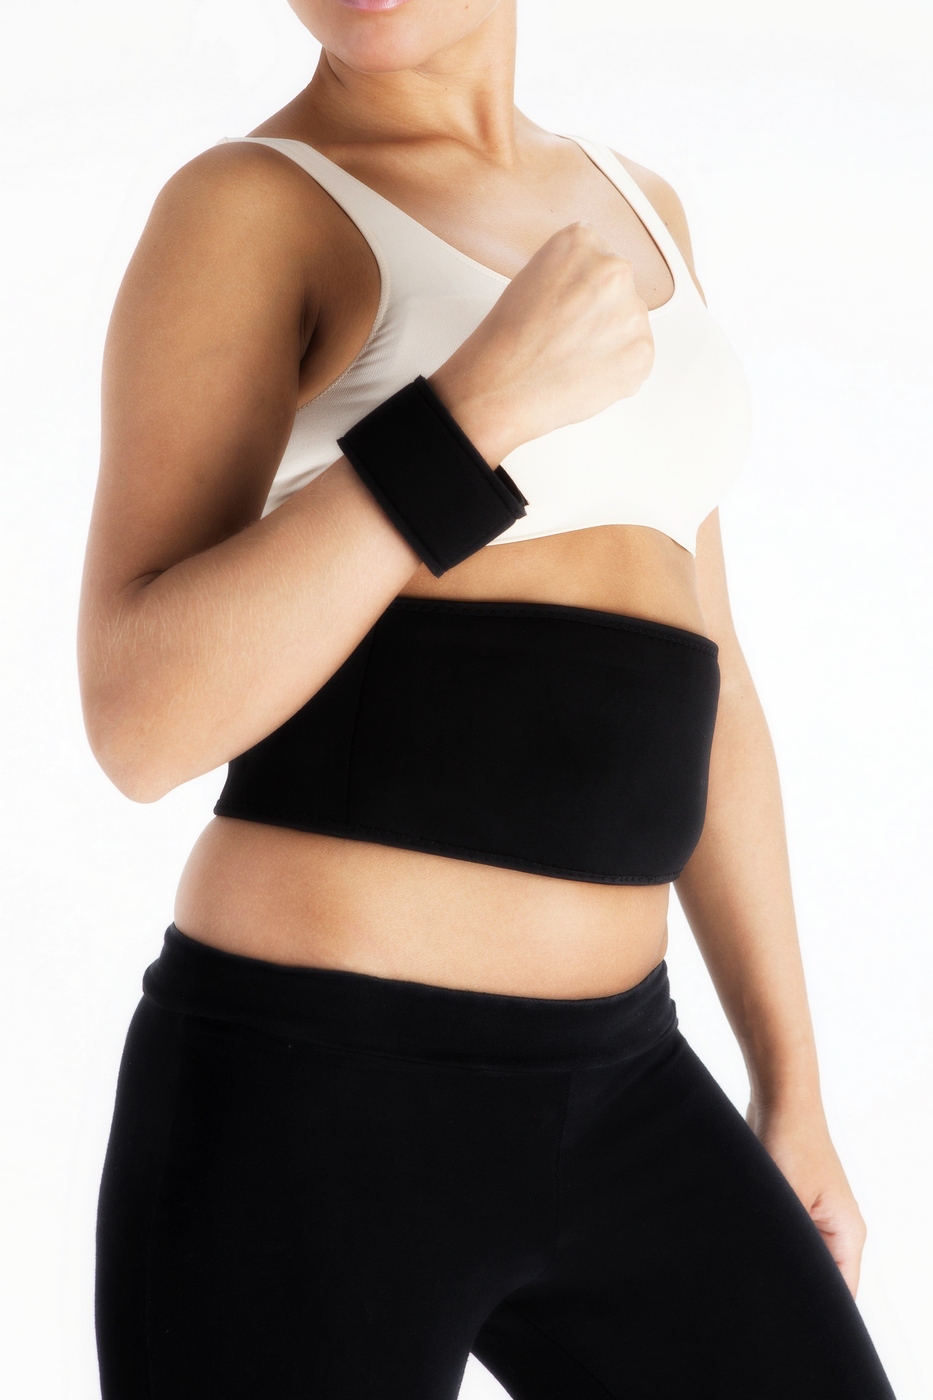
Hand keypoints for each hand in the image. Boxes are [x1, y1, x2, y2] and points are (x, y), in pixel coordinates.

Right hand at [429, 221, 653, 462]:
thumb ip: (571, 270)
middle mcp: (614, 270)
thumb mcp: (532, 276)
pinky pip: (637, 358)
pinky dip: (617, 368)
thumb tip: (591, 283)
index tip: (571, 305)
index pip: (599, 258)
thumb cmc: (507, 340)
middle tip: (568, 336)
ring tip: (572, 357)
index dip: (583, 288)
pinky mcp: (642, 353)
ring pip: (630, 324)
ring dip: (610, 340)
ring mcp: (632, 312)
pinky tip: (585, 372)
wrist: (503, 387)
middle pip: (619, 290)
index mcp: (582, 242)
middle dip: (600, 313)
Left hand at [748, 1100, 866, 1296]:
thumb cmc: (789, 1141)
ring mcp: (817, 1216)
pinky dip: (769, 1237)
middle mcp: (837, 1229)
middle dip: (791, 1284)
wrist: (779, 1098)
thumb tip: (777, 1279)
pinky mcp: (795, 1202)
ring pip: (799, 1255)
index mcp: (847, 1235)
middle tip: (759, 1287)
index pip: (841, 1294)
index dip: (815, 1311)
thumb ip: (789, 1246)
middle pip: (820, 1278)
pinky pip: (786, 1234)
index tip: (784, 1316)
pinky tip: (749, 1235)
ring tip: (755, 1254)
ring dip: (776, 1256)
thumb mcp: (788, 1201)